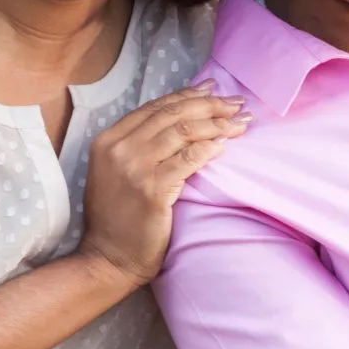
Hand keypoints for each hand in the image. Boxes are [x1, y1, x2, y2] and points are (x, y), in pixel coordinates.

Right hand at [76, 81, 250, 285]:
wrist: (109, 258)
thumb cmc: (119, 217)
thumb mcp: (118, 170)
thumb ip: (141, 143)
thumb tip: (182, 116)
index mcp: (108, 139)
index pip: (156, 107)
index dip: (188, 95)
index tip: (214, 90)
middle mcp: (119, 148)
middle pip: (173, 114)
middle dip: (210, 105)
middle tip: (236, 103)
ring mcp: (134, 168)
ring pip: (183, 132)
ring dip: (217, 124)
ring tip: (240, 123)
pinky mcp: (152, 190)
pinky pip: (188, 160)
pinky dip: (210, 148)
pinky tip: (226, 144)